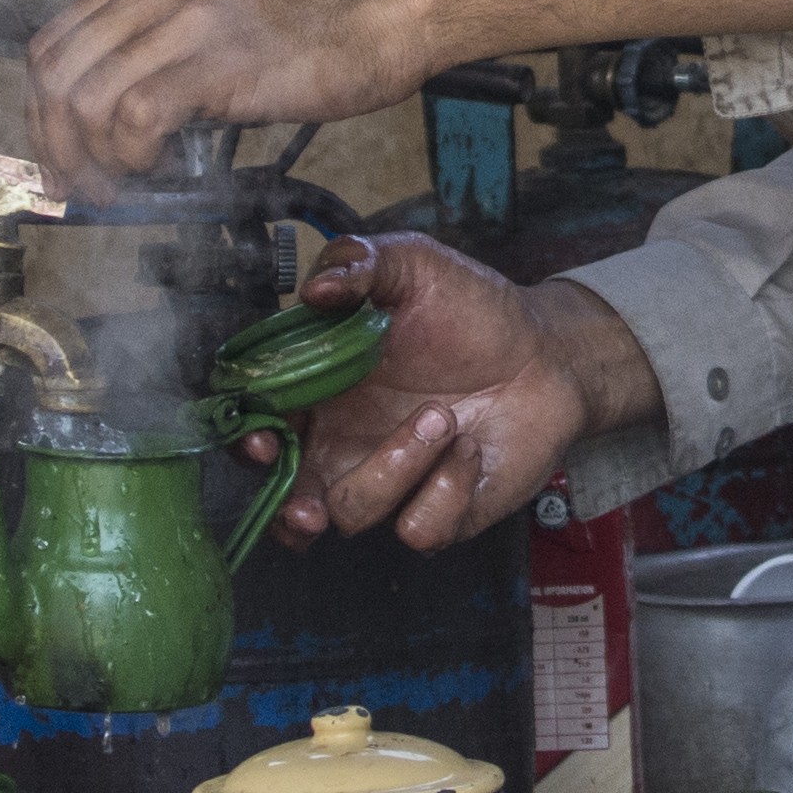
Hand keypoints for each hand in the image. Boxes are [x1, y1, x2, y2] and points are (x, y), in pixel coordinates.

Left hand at [26, 0, 426, 190]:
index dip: (42, 111)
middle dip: (54, 144)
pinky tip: (159, 167)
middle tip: (79, 184)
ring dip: (93, 159)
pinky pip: (135, 116)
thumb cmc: (322, 17)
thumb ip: (163, 42)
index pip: (53, 42)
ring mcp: (184, 18)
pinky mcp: (216, 59)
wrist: (391, 7)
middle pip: (54, 73)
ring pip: (85, 98)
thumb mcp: (219, 5)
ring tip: (121, 185)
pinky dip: (134, 155)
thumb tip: (124, 113)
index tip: (58, 154)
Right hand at [262, 234, 654, 551]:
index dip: (247, 442)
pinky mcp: (441, 511)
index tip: (263, 441)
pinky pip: (419, 529)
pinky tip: (471, 448)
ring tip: (442, 417)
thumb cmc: (469, 308)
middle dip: (288, 511)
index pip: (259, 427)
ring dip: (394, 467)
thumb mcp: (412, 265)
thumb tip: (313, 289)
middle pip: (287, 502)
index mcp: (320, 392)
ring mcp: (392, 484)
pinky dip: (446, 489)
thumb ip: (358, 263)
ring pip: (353, 513)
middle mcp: (344, 446)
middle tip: (308, 506)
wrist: (545, 348)